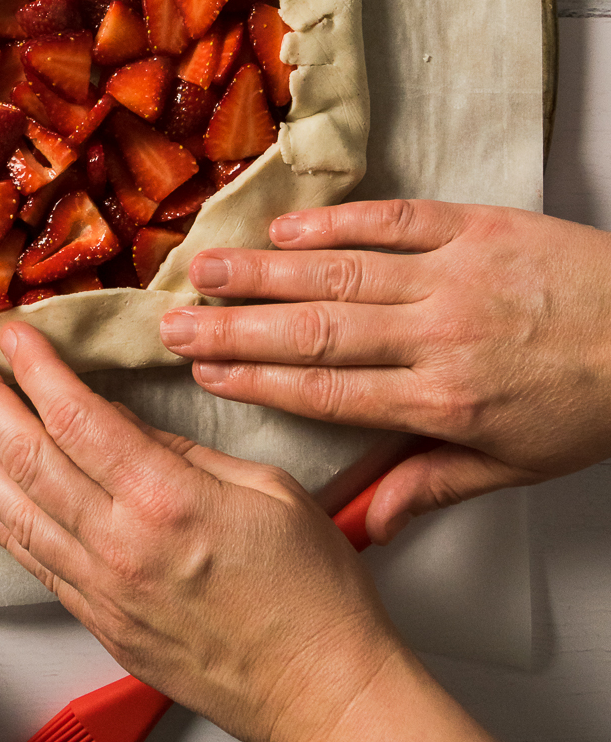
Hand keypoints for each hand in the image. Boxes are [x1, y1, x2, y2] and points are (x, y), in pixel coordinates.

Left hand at [0, 321, 401, 741]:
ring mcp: (106, 591)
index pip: (80, 418)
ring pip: (22, 513)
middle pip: (34, 459)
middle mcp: (123, 545)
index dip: (38, 371)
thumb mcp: (267, 490)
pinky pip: (38, 566)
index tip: (12, 337)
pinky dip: (2, 530)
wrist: (321, 692)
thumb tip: (128, 424)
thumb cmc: (312, 592)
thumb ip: (187, 453)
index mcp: (168, 500)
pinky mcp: (104, 625)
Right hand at [164, 199, 610, 542]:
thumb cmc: (592, 402)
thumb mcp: (513, 465)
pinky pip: (392, 221)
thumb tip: (362, 521)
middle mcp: (437, 335)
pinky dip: (335, 223)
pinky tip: (286, 228)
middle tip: (173, 321)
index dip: (257, 381)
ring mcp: (454, 275)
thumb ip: (429, 484)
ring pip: (339, 274)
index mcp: (444, 400)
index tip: (205, 372)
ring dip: (264, 272)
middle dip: (234, 328)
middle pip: (314, 332)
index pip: (328, 391)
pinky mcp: (475, 226)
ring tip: (206, 269)